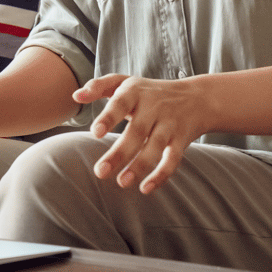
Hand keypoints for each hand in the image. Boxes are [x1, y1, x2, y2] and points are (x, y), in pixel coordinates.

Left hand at [73, 74, 209, 194]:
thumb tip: (75, 96)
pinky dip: (161, 176)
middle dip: (119, 153)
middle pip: (136, 132)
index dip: (108, 118)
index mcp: (135, 92)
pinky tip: (145, 189)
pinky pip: (172, 160)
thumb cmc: (148, 91)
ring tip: (121, 183)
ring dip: (139, 167)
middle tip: (100, 172)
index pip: (120, 103)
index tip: (95, 133)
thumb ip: (98, 86)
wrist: (196, 97)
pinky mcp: (181, 141)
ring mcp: (169, 125)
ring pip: (155, 148)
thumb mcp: (124, 82)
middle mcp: (154, 108)